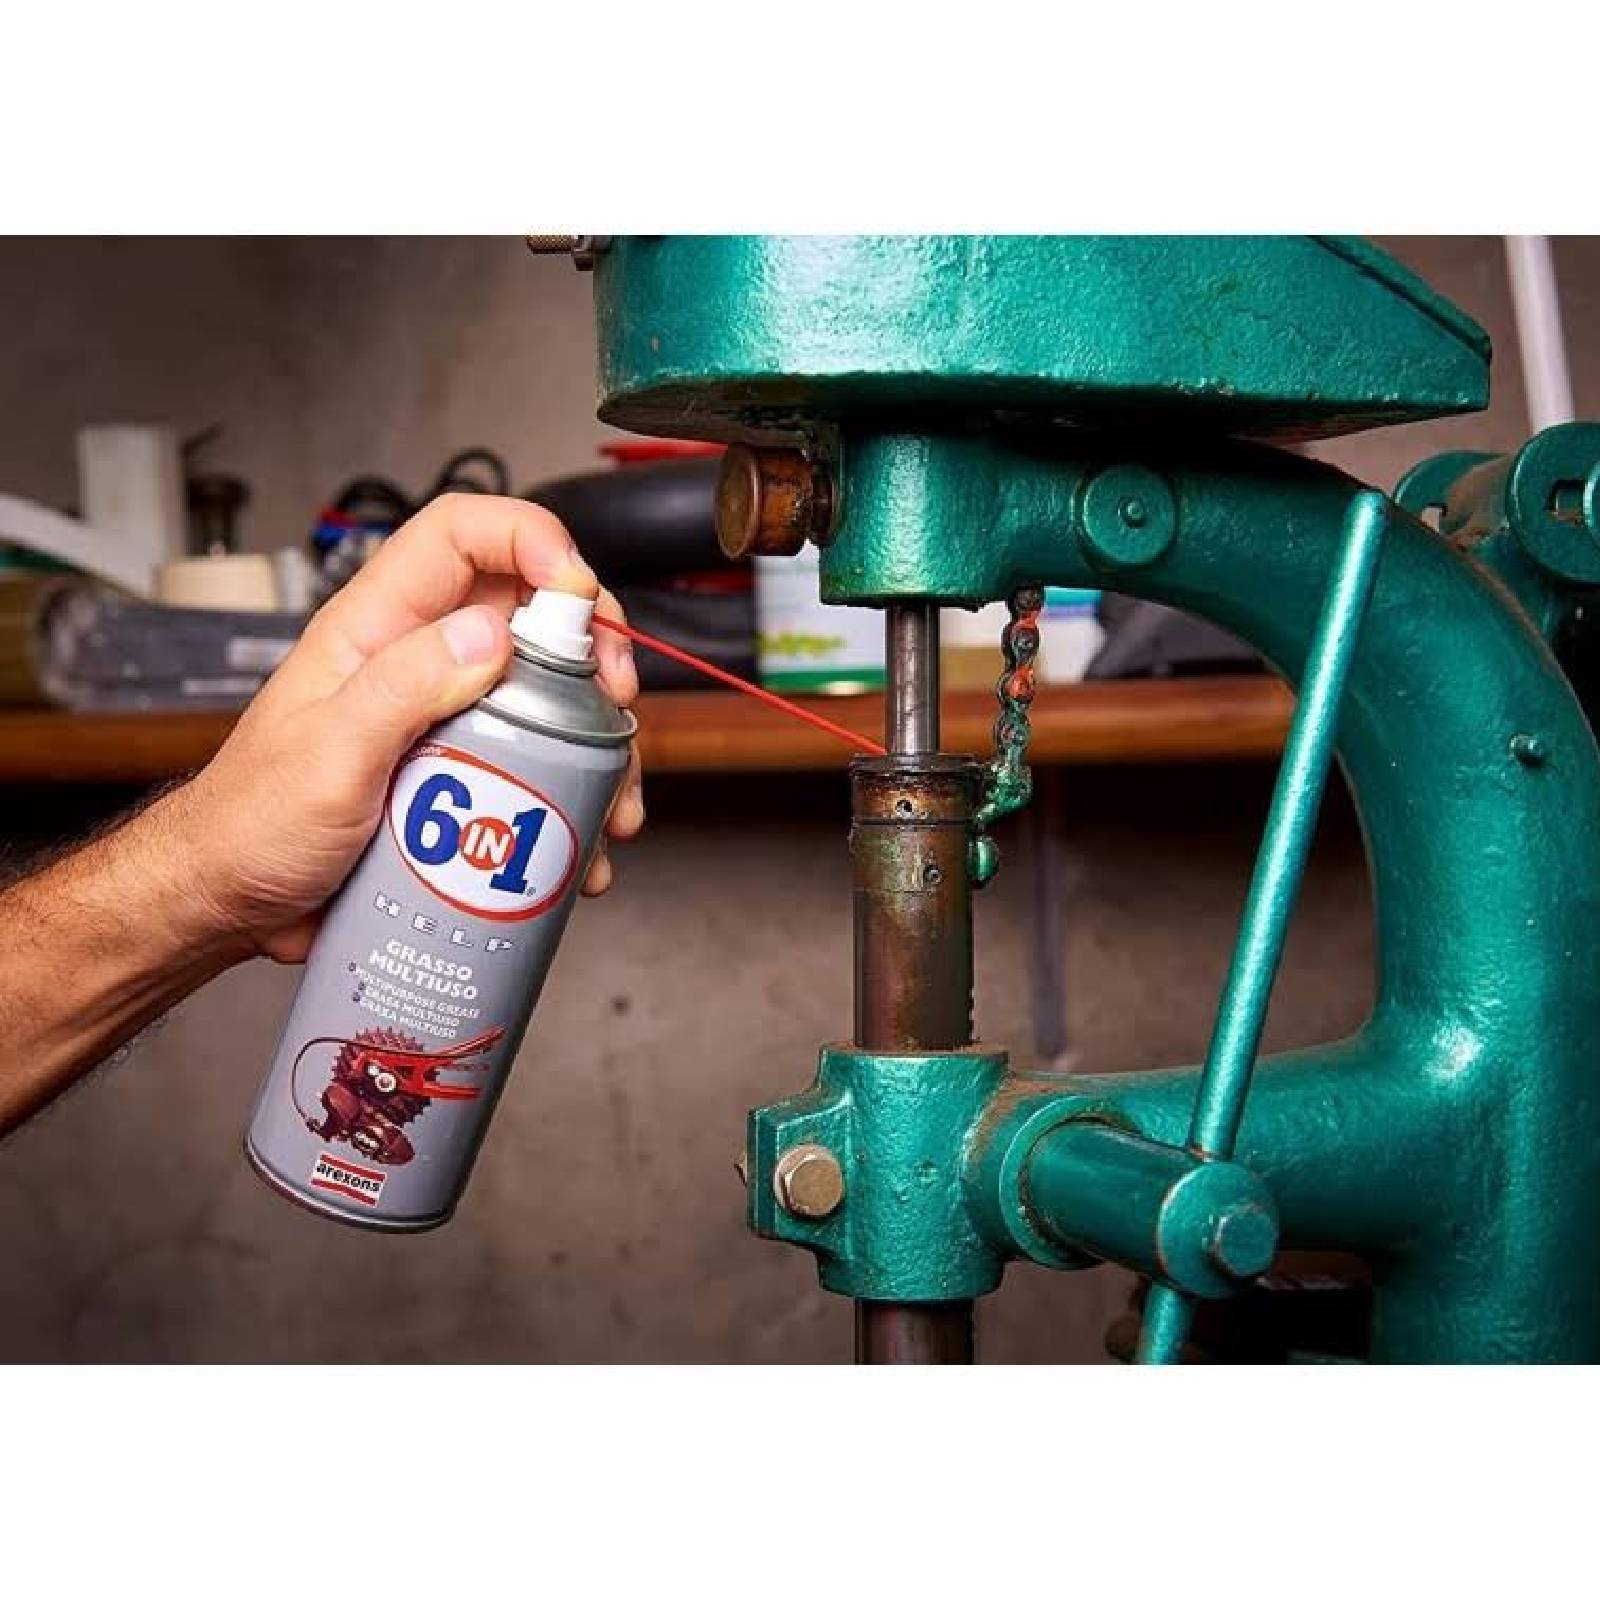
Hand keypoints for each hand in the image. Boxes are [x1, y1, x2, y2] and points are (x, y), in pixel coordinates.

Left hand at [172, 493, 642, 963]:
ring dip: (598, 736)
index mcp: (376, 628)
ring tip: (614, 792)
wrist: (230, 903)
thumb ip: (401, 687)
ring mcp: (449, 720)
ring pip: (549, 696)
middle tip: (612, 693)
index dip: (529, 537)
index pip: (460, 534)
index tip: (577, 591)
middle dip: (591, 643)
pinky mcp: (467, 779)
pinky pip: (541, 769)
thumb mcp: (325, 755)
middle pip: (530, 610)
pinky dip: (578, 800)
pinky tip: (587, 843)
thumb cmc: (250, 824)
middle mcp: (420, 661)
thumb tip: (490, 635)